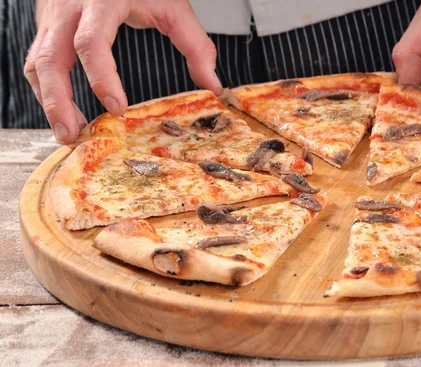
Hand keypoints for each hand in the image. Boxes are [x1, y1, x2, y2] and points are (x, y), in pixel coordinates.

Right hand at [24, 0, 221, 143]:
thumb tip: (213, 86)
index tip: (117, 108)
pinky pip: (38, 62)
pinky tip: (66, 112)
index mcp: (102, 2)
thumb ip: (195, 44)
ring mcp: (53, 20)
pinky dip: (47, 90)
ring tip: (69, 132)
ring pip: (37, 64)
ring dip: (49, 101)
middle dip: (58, 101)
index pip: (91, 42)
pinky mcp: (47, 28)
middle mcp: (69, 11)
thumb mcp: (172, 6)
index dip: (101, 77)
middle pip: (51, 58)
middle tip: (72, 134)